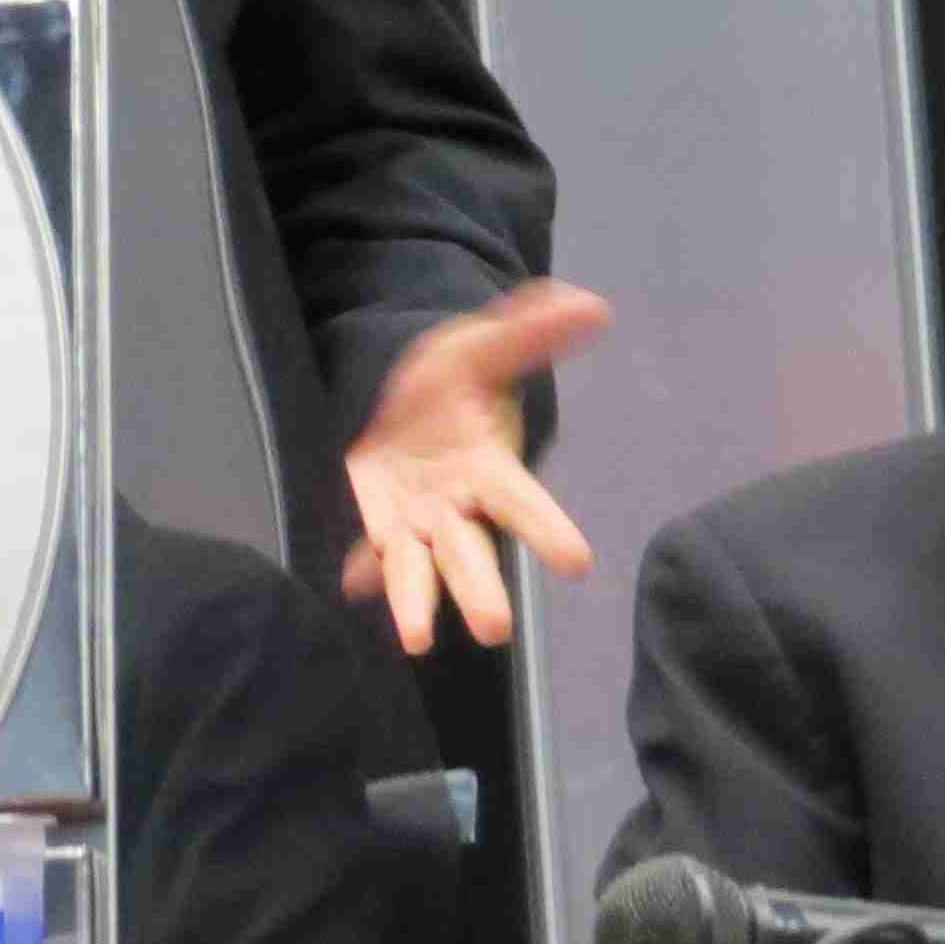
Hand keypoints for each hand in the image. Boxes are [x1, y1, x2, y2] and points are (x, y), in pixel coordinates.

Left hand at [338, 278, 606, 651]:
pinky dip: (361, 569)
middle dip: (479, 588)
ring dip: (415, 600)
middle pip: (471, 552)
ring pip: (417, 566)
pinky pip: (366, 550)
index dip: (547, 527)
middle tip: (494, 629)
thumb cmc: (452, 381)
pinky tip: (352, 585)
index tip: (577, 560)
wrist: (405, 395)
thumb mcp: (481, 348)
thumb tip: (591, 303)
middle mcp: (456, 506)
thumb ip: (530, 331)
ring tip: (417, 640)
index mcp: (490, 470)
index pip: (523, 503)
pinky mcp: (376, 519)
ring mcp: (414, 518)